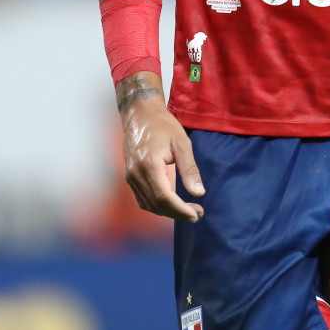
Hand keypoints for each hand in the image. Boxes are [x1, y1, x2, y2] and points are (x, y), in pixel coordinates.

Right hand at [119, 77, 204, 221]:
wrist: (140, 114)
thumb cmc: (163, 125)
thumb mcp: (182, 143)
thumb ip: (189, 169)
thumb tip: (199, 193)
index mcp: (149, 164)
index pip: (164, 197)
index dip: (180, 210)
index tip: (196, 214)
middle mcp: (136, 174)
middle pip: (156, 205)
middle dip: (178, 213)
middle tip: (198, 214)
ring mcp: (130, 176)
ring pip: (148, 205)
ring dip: (169, 212)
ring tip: (189, 211)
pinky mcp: (130, 177)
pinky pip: (142, 199)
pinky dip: (157, 206)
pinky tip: (172, 204)